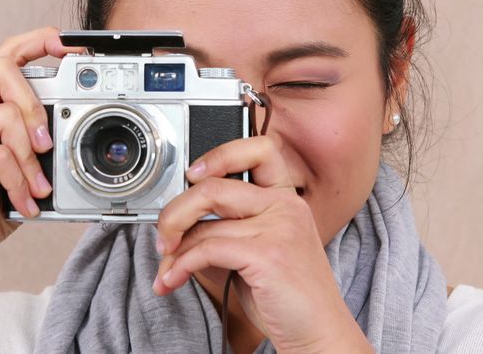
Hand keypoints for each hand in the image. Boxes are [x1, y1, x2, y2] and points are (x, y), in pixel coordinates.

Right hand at [0, 26, 83, 275]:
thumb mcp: (14, 169)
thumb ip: (29, 143)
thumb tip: (63, 130)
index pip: (1, 60)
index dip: (34, 44)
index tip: (65, 45)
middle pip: (0, 71)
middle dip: (35, 104)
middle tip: (47, 143)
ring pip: (4, 115)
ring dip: (30, 157)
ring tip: (36, 187)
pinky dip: (18, 181)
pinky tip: (22, 202)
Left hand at [153, 136, 370, 352]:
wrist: (320, 333)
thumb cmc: (285, 296)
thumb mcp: (259, 249)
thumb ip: (230, 227)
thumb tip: (178, 220)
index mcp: (285, 199)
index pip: (259, 149)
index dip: (220, 154)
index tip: (192, 173)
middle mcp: (285, 207)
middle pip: (212, 186)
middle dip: (174, 213)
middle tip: (163, 238)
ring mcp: (279, 228)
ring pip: (203, 223)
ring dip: (173, 250)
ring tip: (166, 270)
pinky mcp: (267, 254)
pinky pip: (205, 249)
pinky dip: (180, 266)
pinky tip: (173, 280)